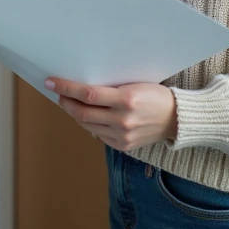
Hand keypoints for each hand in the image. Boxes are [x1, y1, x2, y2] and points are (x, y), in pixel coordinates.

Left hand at [46, 77, 177, 151]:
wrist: (176, 118)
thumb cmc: (155, 95)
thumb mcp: (134, 84)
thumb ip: (110, 88)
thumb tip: (82, 87)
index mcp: (126, 100)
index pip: (88, 94)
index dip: (67, 88)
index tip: (52, 82)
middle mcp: (123, 120)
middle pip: (83, 113)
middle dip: (65, 102)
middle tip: (57, 93)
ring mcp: (122, 135)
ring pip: (87, 126)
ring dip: (74, 114)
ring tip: (68, 103)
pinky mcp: (123, 146)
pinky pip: (98, 135)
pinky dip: (89, 124)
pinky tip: (86, 115)